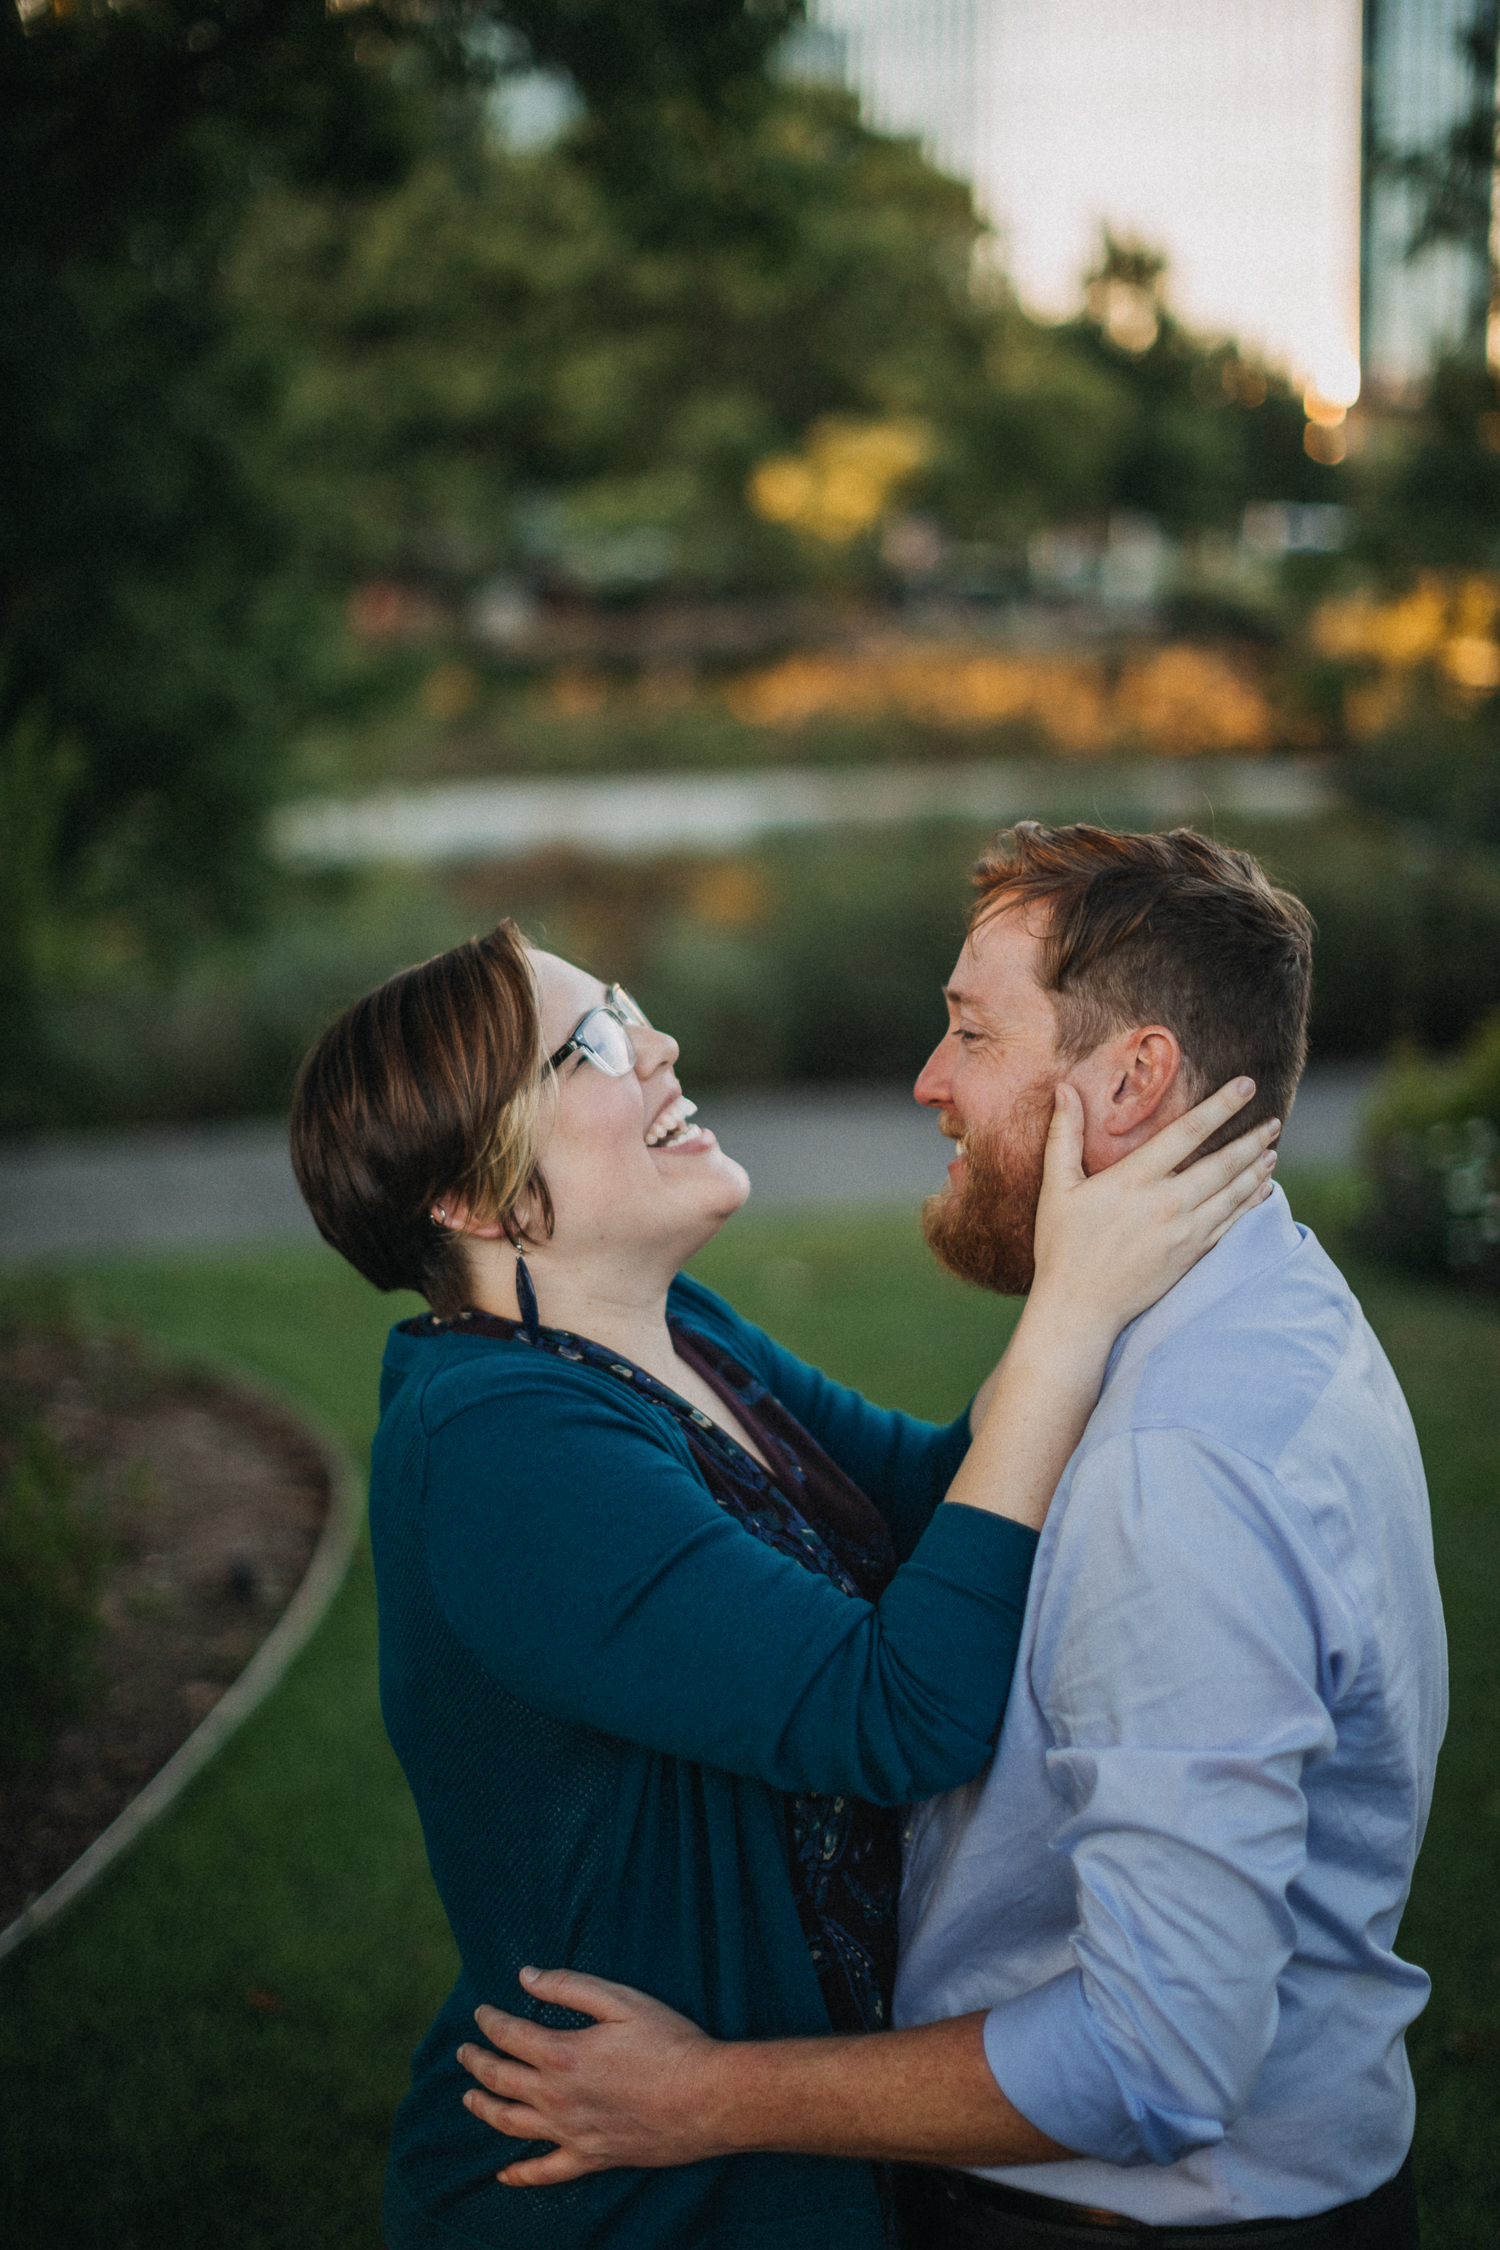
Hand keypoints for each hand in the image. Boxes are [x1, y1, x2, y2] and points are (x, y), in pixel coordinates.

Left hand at [457, 1967, 722, 2185]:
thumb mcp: (621, 2001)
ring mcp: (571, 2133)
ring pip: (512, 2124)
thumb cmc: (669, 2043)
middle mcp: (558, 2098)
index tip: (481, 2013)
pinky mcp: (591, 2158)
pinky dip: (520, 2174)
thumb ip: (569, 1986)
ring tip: (468, 2098)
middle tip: (464, 2052)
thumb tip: (525, 1976)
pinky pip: (546, 2173)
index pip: (510, 2035)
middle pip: (501, 2080)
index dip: (490, 2021)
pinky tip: (503, 2173)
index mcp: (563, 2054)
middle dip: (477, 2062)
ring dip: (484, 2109)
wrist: (706, 2098)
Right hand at [1031, 1076, 1278, 1346]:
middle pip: (1223, 1163)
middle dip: (1252, 1139)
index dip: (1221, 1105)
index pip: (1188, 1132)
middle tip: (1273, 1119)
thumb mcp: (1057, 1189)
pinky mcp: (1193, 1255)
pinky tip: (1264, 1190)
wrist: (1080, 1309)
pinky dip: (1252, 1204)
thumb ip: (1064, 1136)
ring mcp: (1185, 1232)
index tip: (1246, 1085)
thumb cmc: (1063, 1247)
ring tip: (1272, 1149)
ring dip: (1257, 1169)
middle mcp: (1167, 1204)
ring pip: (1234, 1193)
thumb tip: (1064, 1089)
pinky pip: (1232, 1223)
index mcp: (1134, 1180)